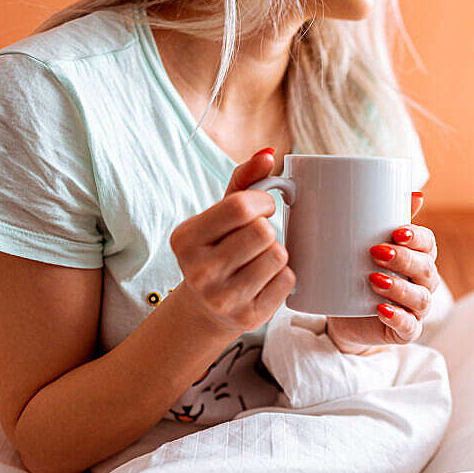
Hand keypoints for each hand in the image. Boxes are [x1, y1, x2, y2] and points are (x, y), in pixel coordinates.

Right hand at [169, 147, 294, 336]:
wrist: (206, 307)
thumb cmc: (218, 248)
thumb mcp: (219, 214)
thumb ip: (244, 179)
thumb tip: (269, 154)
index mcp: (185, 238)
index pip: (241, 207)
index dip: (263, 202)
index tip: (262, 208)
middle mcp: (199, 271)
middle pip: (263, 232)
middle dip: (268, 229)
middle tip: (259, 237)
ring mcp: (223, 298)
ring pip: (278, 256)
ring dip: (277, 252)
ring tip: (259, 259)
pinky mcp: (248, 318)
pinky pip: (287, 281)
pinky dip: (283, 276)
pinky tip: (265, 279)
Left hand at [326, 192, 440, 353]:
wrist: (343, 313)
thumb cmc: (359, 272)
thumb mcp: (367, 243)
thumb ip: (386, 218)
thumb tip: (414, 191)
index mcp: (418, 258)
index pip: (429, 244)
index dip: (418, 238)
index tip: (397, 231)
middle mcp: (422, 283)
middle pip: (426, 269)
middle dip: (404, 259)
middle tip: (376, 252)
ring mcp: (415, 309)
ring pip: (420, 299)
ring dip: (399, 288)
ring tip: (374, 279)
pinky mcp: (404, 330)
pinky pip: (409, 327)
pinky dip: (397, 318)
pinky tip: (381, 309)